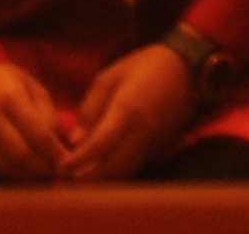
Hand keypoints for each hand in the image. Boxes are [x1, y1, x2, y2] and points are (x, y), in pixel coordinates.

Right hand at [0, 60, 65, 183]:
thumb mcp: (32, 88)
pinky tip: (24, 171)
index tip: (69, 163)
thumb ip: (49, 116)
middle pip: (22, 155)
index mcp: (8, 95)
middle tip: (57, 173)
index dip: (56, 154)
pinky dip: (13, 174)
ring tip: (43, 174)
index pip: (38, 135)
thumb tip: (61, 148)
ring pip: (7, 167)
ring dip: (29, 176)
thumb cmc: (5, 83)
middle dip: (44, 169)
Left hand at [58, 42, 194, 180]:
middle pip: (113, 167)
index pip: (102, 143)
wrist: (186, 71)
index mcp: (127, 110)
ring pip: (124, 173)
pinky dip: (115, 175)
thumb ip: (89, 109)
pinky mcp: (159, 151)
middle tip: (62, 180)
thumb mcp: (108, 78)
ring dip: (100, 181)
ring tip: (74, 181)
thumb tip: (74, 141)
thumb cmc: (142, 67)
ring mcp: (154, 145)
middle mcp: (143, 133)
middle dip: (87, 178)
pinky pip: (134, 169)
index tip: (61, 168)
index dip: (81, 159)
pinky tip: (97, 173)